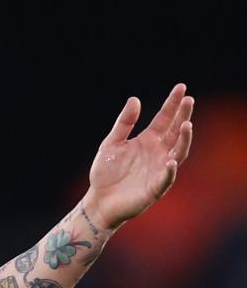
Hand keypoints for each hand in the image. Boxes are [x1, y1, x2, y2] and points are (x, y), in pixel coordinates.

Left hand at [85, 83, 194, 229]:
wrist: (99, 200)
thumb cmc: (106, 172)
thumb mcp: (111, 143)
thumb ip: (124, 123)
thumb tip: (134, 99)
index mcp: (148, 140)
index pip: (164, 118)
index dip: (173, 104)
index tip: (181, 87)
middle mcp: (158, 152)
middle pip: (175, 131)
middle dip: (183, 116)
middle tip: (188, 100)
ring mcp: (160, 169)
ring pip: (178, 152)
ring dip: (184, 140)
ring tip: (187, 125)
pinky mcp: (156, 187)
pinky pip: (166, 178)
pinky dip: (170, 170)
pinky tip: (171, 161)